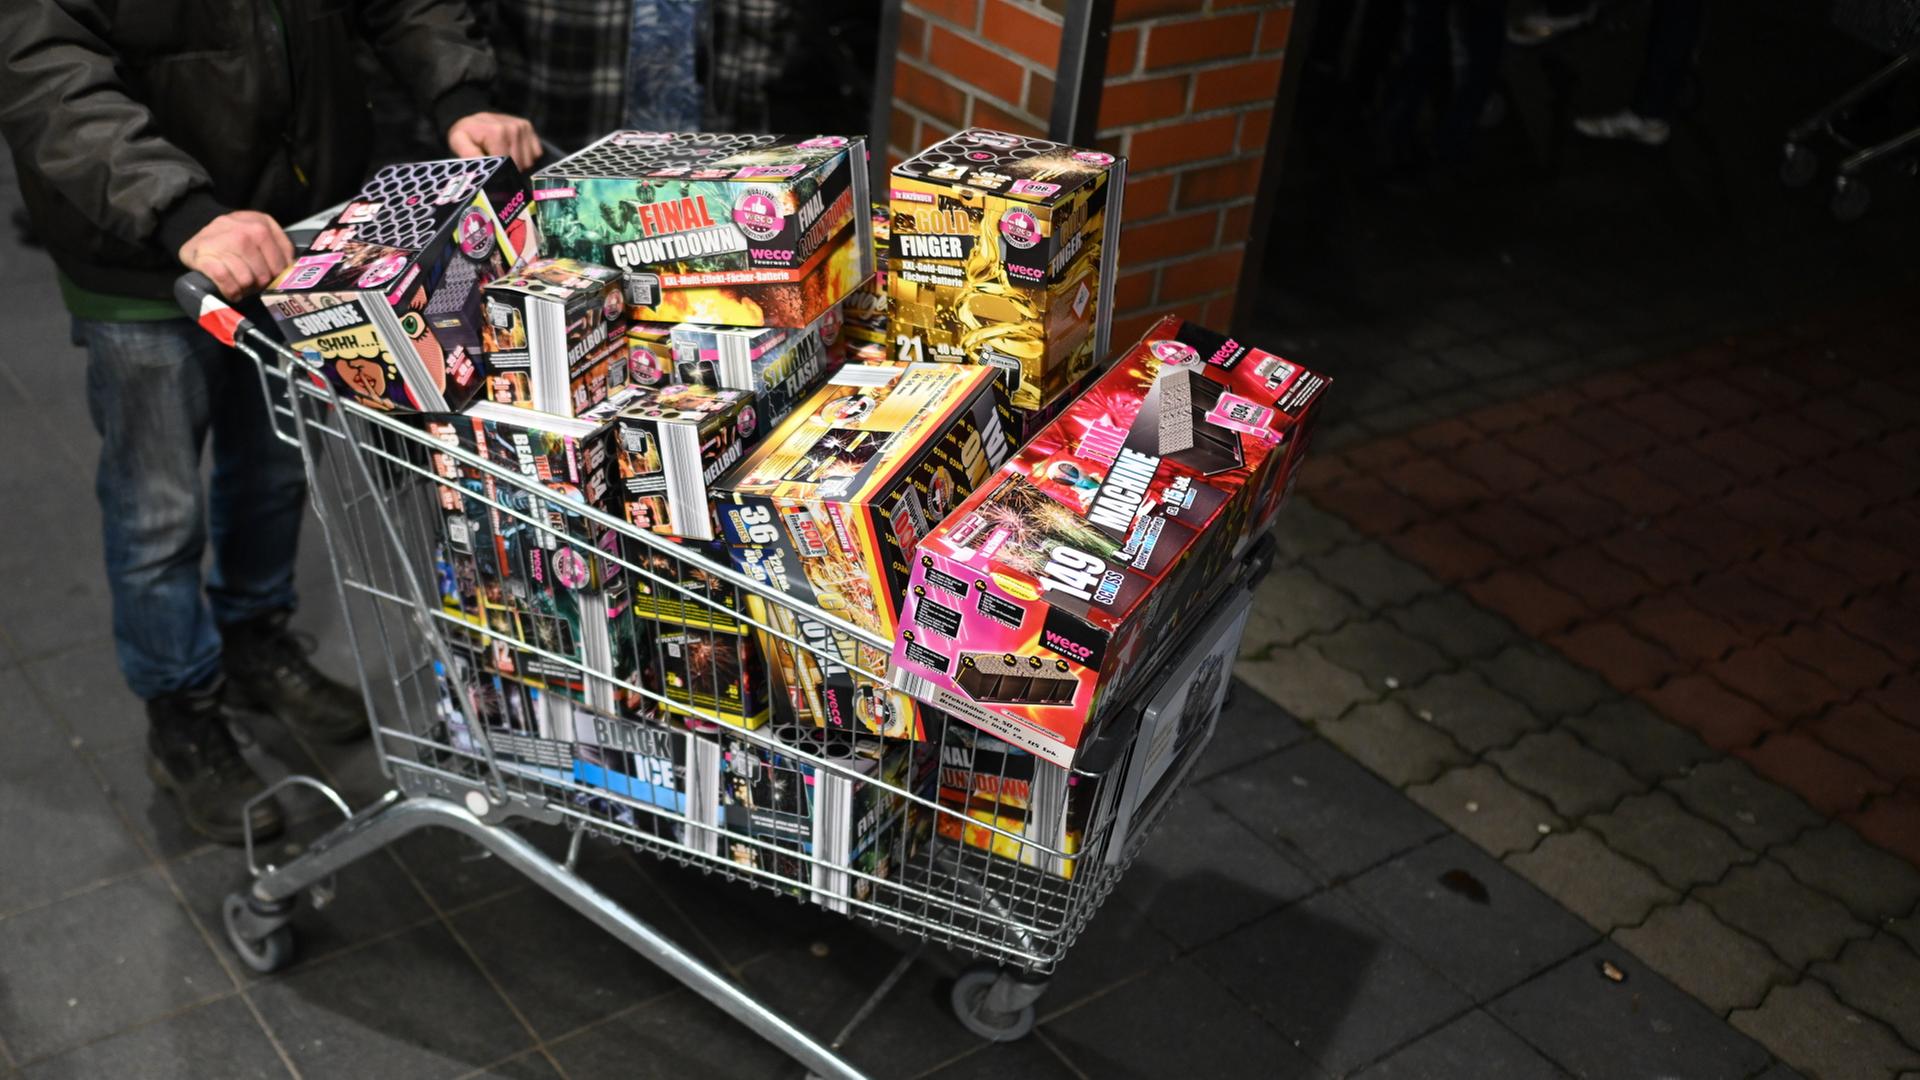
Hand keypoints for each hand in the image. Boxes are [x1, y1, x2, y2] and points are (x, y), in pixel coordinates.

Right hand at [177, 210, 293, 299]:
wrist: (191, 227)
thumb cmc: (232, 238)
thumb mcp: (258, 233)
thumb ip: (278, 247)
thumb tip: (293, 271)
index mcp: (262, 223)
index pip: (283, 261)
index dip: (278, 276)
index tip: (271, 279)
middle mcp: (244, 230)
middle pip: (265, 274)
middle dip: (260, 285)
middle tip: (253, 285)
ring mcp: (223, 242)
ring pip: (247, 280)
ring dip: (245, 290)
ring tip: (241, 287)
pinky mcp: (204, 256)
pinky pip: (226, 281)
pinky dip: (230, 291)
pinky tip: (231, 291)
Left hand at [448, 112, 539, 169]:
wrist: (474, 119)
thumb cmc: (467, 133)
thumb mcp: (459, 141)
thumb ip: (468, 155)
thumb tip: (481, 169)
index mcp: (498, 132)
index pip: (506, 165)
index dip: (498, 173)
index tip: (490, 171)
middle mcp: (514, 128)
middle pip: (519, 165)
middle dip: (507, 169)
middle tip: (494, 162)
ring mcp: (523, 127)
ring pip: (528, 162)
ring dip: (517, 164)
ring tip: (501, 155)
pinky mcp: (529, 128)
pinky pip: (535, 155)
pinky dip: (525, 157)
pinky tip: (511, 151)